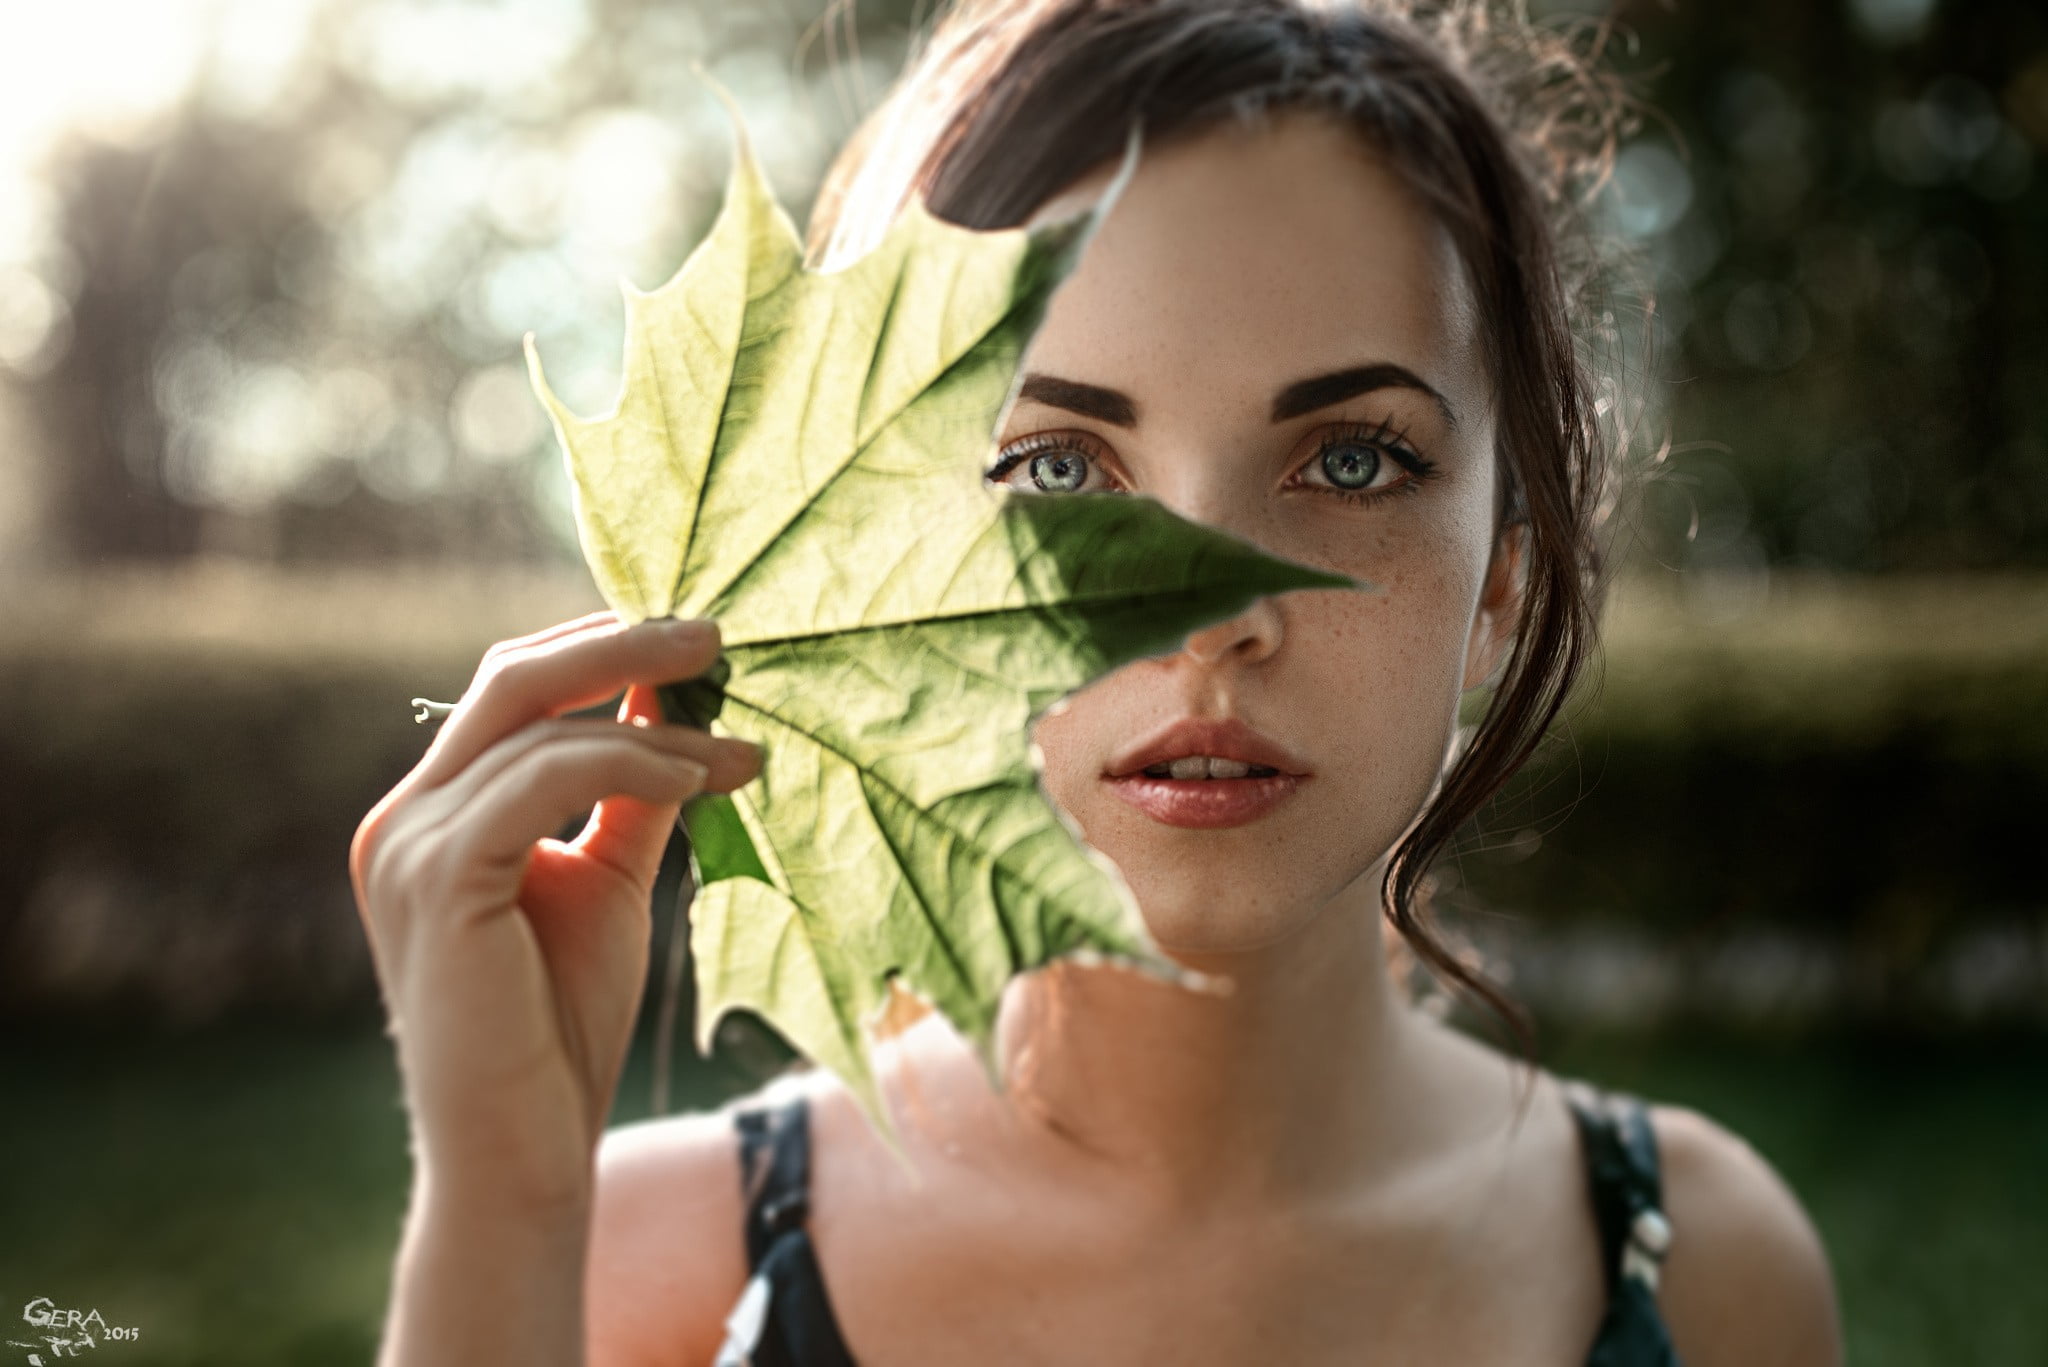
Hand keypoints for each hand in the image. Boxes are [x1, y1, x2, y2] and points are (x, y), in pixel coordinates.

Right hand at [349, 611, 761, 1213]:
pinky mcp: (436, 878)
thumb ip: (628, 798)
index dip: (601, 652)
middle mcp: (401, 819)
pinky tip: (699, 779)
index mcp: (430, 816)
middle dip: (621, 643)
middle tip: (717, 635)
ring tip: (741, 746)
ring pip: (539, 723)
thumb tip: (683, 715)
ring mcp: (407, 846)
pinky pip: (544, 778)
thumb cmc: (559, 1028)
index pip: (512, 693)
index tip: (695, 648)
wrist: (519, 1154)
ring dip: (655, 723)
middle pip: (513, 678)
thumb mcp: (605, 884)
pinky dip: (631, 764)